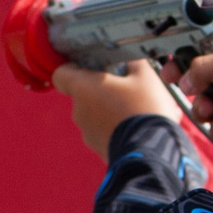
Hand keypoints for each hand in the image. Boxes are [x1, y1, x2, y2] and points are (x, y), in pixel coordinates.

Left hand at [52, 59, 182, 158]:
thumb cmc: (145, 109)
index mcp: (83, 88)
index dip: (73, 67)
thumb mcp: (145, 76)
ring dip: (113, 109)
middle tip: (128, 87)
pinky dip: (118, 127)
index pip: (61, 74)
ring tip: (140, 109)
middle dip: (104, 89)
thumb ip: (133, 62)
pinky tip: (141, 125)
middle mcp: (79, 111)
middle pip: (84, 93)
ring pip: (97, 113)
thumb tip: (131, 58)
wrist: (152, 153)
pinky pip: (106, 131)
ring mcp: (87, 133)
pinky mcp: (99, 148)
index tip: (90, 66)